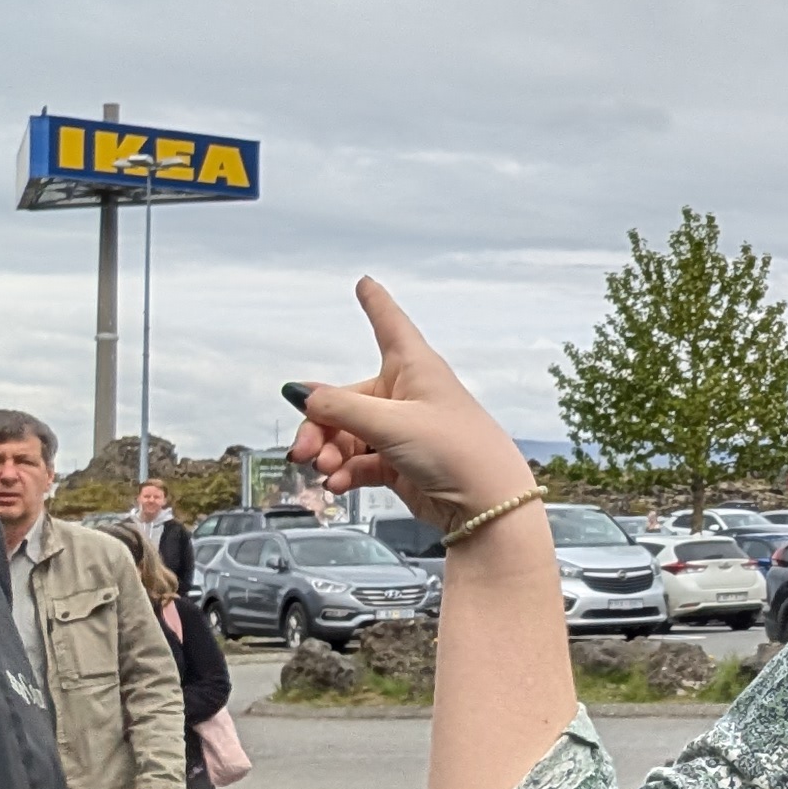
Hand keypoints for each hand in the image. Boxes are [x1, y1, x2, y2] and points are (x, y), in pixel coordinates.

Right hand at [287, 278, 537, 531]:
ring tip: (323, 470)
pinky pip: (359, 461)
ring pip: (347, 434)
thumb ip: (340, 408)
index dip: (375, 303)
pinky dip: (345, 472)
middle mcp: (406, 394)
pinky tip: (337, 484)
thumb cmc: (453, 448)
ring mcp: (402, 431)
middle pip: (346, 399)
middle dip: (319, 424)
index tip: (364, 282)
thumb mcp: (391, 423)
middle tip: (302, 453)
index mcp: (413, 367)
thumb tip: (300, 393)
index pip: (390, 324)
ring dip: (328, 451)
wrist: (487, 506)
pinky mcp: (400, 464)